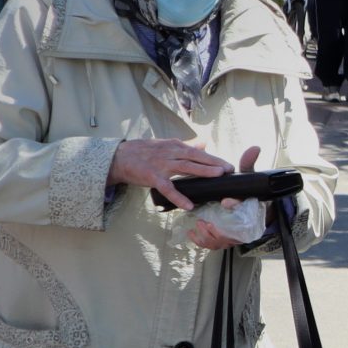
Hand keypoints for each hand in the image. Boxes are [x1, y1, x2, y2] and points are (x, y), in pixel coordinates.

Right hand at [109, 137, 235, 210]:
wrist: (117, 158)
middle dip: (213, 162)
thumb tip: (204, 143)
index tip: (228, 164)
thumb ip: (185, 146)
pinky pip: (167, 188)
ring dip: (202, 171)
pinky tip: (189, 205)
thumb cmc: (143, 152)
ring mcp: (160, 164)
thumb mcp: (165, 145)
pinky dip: (178, 197)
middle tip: (229, 169)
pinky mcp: (151, 177)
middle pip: (195, 156)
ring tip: (217, 176)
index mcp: (174, 146)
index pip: (197, 152)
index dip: (213, 158)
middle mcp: (169, 153)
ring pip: (185, 167)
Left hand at [184, 148, 262, 249]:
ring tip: (199, 227)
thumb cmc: (247, 191)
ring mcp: (233, 234)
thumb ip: (248, 163)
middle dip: (217, 230)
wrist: (255, 211)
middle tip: (205, 222)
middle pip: (231, 232)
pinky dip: (203, 241)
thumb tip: (254, 147)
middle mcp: (243, 223)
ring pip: (221, 242)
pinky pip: (214, 245)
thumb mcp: (248, 177)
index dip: (235, 204)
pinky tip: (193, 234)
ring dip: (209, 237)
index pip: (243, 207)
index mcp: (248, 207)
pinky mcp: (224, 239)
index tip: (225, 202)